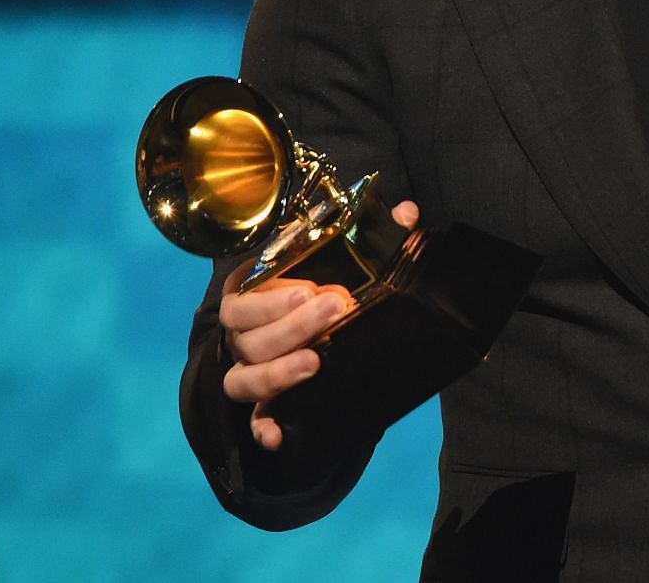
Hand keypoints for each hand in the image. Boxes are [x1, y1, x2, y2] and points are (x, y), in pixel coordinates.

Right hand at [219, 199, 420, 449]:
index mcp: (250, 293)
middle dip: (291, 325)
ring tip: (314, 362)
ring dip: (277, 372)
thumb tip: (406, 213)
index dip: (273, 296)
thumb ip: (371, 234)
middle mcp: (242, 334)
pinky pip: (254, 421)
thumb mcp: (337, 257)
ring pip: (245, 378)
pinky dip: (263, 428)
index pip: (244, 295)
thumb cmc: (317, 286)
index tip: (311, 288)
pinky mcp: (263, 404)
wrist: (310, 327)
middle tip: (335, 310)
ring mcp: (249, 370)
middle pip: (250, 336)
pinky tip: (279, 435)